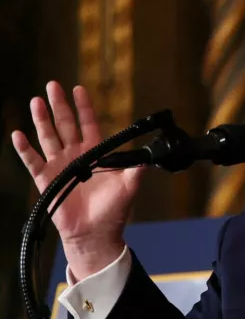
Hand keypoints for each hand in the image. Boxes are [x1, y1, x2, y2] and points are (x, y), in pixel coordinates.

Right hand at [11, 82, 142, 277]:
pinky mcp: (46, 180)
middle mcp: (76, 156)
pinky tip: (18, 135)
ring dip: (42, 120)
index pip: (89, 124)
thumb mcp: (129, 186)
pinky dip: (25, 149)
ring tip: (36, 101)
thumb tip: (151, 154)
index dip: (84, 107)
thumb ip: (138, 168)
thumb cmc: (113, 210)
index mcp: (96, 154)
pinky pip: (32, 161)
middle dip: (59, 105)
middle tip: (53, 85)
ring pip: (48, 137)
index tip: (79, 89)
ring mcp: (59, 166)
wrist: (96, 233)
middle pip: (65, 125)